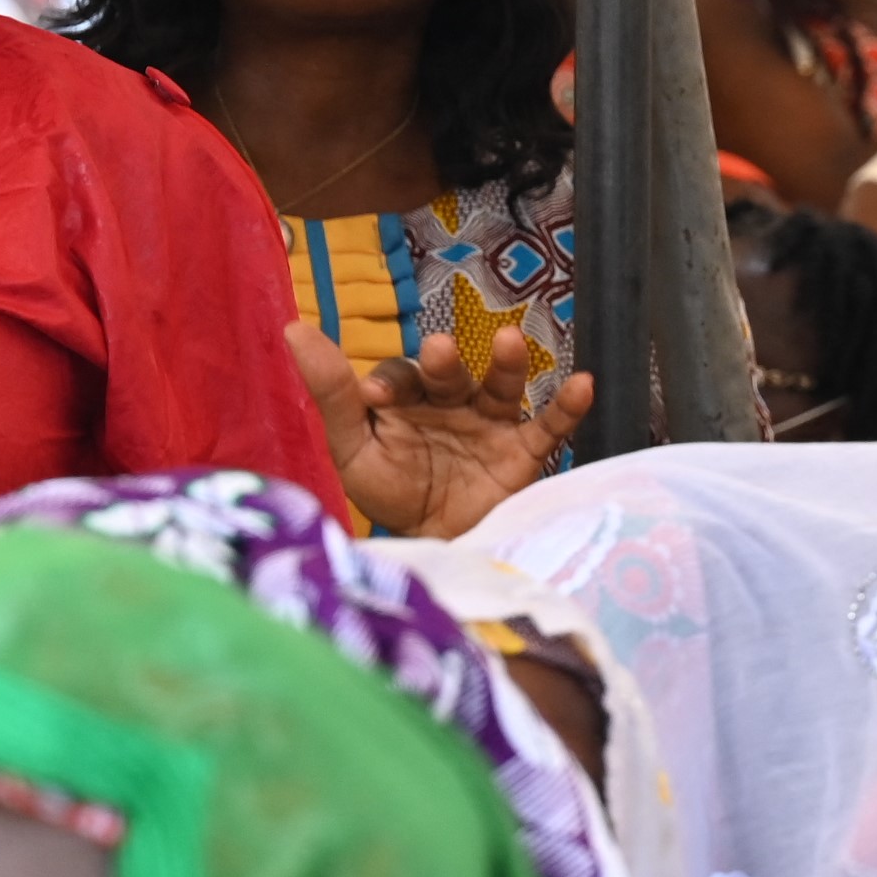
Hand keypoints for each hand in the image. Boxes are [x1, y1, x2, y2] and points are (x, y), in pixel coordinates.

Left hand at [294, 324, 594, 539]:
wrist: (438, 548)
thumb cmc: (393, 494)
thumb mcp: (354, 448)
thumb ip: (331, 393)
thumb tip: (295, 328)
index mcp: (408, 401)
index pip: (400, 377)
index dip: (391, 382)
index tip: (375, 398)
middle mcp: (452, 404)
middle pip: (450, 374)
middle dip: (444, 363)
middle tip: (438, 352)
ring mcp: (491, 425)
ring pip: (501, 387)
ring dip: (506, 364)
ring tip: (508, 342)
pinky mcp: (524, 453)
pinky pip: (550, 426)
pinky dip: (568, 406)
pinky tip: (582, 383)